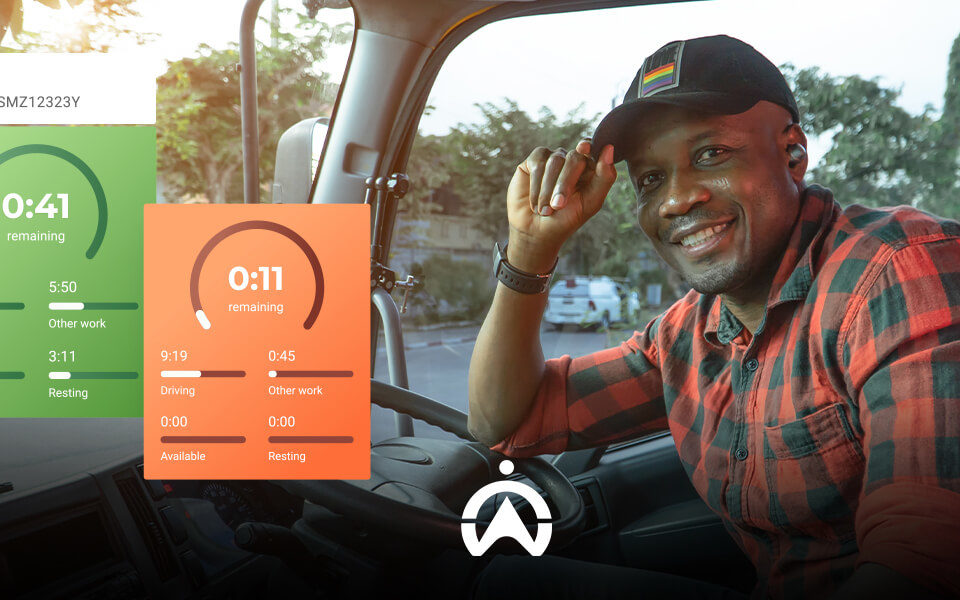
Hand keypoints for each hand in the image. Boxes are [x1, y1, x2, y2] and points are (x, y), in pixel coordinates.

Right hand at [505, 140, 615, 272]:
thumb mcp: (591, 202)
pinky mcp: (534, 161)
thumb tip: (609, 148)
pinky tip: (535, 201)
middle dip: (565, 184)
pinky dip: (536, 185)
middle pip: (574, 158)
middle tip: (558, 206)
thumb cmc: (566, 219)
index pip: (594, 150)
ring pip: (554, 161)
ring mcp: (552, 158)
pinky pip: (537, 163)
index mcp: (590, 168)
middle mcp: (571, 159)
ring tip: (545, 210)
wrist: (537, 232)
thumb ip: (605, 177)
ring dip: (548, 190)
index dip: (588, 147)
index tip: (584, 148)